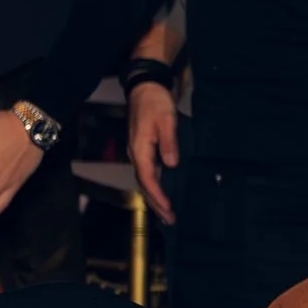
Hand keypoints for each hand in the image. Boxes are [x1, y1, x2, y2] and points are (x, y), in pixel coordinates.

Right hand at [126, 81, 179, 224]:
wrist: (145, 87)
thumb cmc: (155, 103)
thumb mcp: (166, 120)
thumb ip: (168, 143)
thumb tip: (171, 165)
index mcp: (140, 150)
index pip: (148, 179)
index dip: (158, 196)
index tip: (168, 209)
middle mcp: (136, 154)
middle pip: (144, 184)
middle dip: (156, 203)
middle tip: (169, 220)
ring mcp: (138, 152)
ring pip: (145, 180)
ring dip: (155, 197)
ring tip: (166, 212)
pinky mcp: (144, 149)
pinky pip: (148, 172)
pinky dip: (155, 185)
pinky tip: (163, 190)